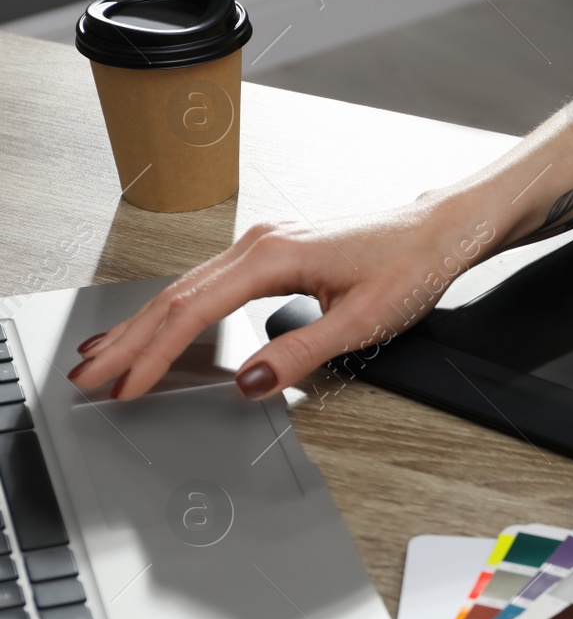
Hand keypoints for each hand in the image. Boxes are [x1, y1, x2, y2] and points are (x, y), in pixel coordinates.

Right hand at [68, 199, 497, 400]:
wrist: (439, 231)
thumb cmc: (410, 266)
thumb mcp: (362, 320)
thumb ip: (301, 352)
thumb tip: (249, 382)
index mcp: (274, 255)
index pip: (195, 311)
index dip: (155, 353)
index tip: (127, 386)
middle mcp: (259, 242)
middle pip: (176, 296)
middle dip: (128, 340)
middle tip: (87, 378)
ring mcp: (262, 244)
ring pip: (186, 288)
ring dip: (143, 325)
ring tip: (102, 358)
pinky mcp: (271, 252)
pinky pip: (207, 283)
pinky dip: (173, 310)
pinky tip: (155, 328)